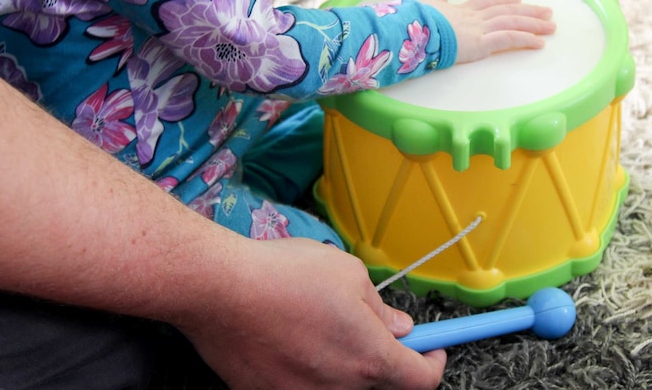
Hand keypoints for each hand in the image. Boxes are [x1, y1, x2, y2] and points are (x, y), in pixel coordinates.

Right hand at [177, 238, 446, 388]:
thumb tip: (397, 328)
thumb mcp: (349, 274)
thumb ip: (380, 309)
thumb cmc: (285, 275)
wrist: (219, 290)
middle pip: (380, 384)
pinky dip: (306, 368)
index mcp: (370, 358)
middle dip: (382, 357)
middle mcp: (341, 389)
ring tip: (318, 325)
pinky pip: (302, 385)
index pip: (422, 380)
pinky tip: (288, 338)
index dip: (432, 361)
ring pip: (340, 385)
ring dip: (342, 362)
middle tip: (368, 327)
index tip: (429, 347)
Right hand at [423, 0, 555, 63]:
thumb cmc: (417, 22)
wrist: (416, 29)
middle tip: (547, 13)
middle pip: (507, 11)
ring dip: (534, 24)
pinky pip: (509, 39)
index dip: (503, 0)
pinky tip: (540, 42)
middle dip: (529, 11)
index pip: (487, 2)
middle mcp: (474, 17)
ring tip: (551, 27)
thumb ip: (435, 1)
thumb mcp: (426, 8)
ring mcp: (479, 28)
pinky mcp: (482, 42)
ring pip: (513, 23)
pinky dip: (526, 39)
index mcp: (460, 10)